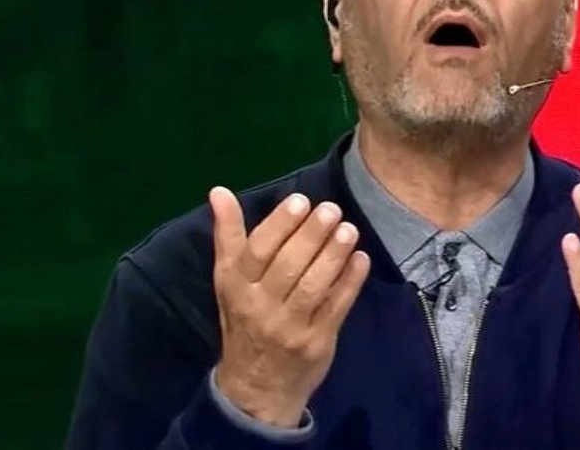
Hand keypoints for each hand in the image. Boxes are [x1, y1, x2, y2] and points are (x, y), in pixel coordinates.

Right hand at [209, 187, 370, 426]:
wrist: (255, 386)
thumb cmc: (243, 320)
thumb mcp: (227, 281)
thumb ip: (227, 236)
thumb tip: (219, 191)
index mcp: (236, 286)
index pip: (257, 251)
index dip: (279, 224)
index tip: (300, 201)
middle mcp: (260, 306)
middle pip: (288, 266)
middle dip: (312, 235)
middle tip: (331, 209)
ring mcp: (290, 326)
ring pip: (313, 286)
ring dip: (333, 255)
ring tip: (349, 229)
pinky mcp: (316, 342)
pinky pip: (335, 307)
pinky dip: (350, 282)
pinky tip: (360, 259)